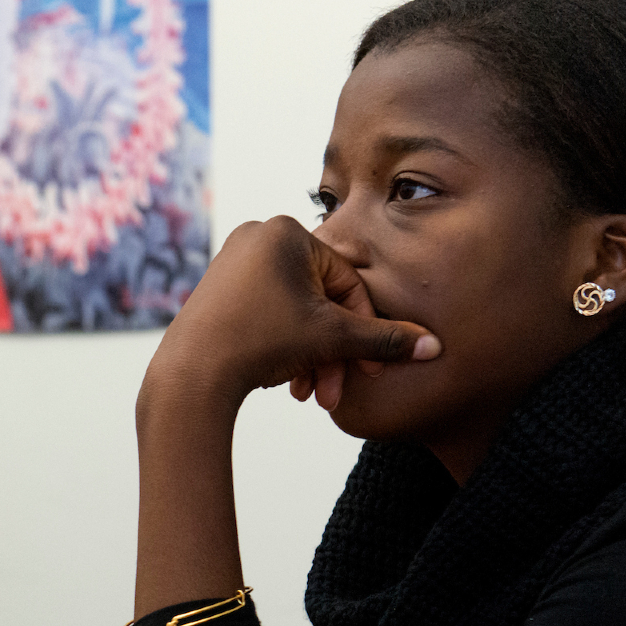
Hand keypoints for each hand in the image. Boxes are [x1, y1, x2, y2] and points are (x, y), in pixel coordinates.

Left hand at [144, 215, 439, 416]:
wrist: (190, 376)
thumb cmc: (258, 345)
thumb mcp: (330, 340)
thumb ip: (384, 340)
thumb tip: (435, 347)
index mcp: (286, 231)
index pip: (346, 283)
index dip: (363, 331)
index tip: (369, 371)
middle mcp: (257, 236)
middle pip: (319, 300)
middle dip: (330, 353)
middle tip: (334, 393)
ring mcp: (233, 261)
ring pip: (294, 312)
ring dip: (308, 356)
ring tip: (305, 392)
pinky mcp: (218, 288)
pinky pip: (267, 313)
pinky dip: (282, 346)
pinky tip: (282, 379)